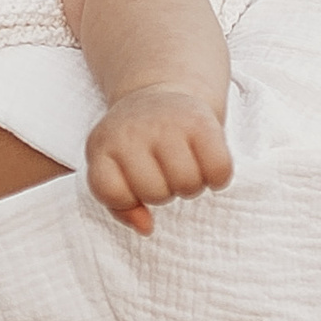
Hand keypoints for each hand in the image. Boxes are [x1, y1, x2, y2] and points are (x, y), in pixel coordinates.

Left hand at [85, 87, 234, 235]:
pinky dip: (218, 177)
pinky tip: (207, 164)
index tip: (133, 183)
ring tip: (184, 166)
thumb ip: (121, 206)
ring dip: (190, 186)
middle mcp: (132, 132)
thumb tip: (146, 227)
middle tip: (164, 172)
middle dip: (164, 192)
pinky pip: (218, 170)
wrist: (159, 93)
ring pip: (188, 184)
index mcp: (102, 146)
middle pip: (156, 194)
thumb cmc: (134, 144)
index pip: (113, 193)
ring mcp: (167, 124)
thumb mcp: (113, 170)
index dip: (128, 199)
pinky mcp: (202, 122)